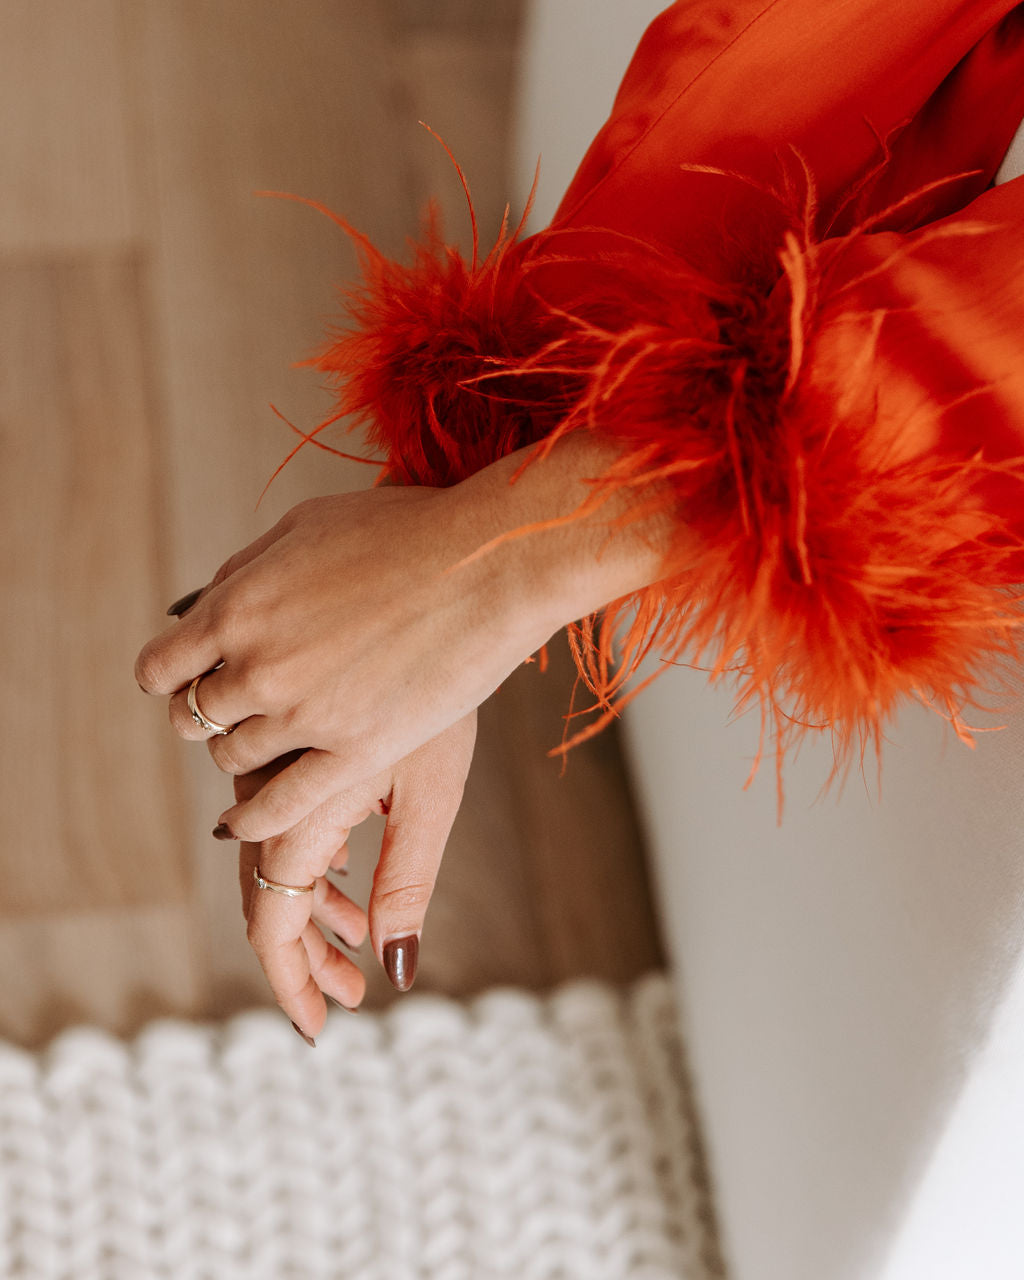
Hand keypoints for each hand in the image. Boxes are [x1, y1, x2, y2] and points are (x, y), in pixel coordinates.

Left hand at [138, 437, 671, 842]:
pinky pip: (280, 806)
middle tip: (236, 712)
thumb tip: (203, 606)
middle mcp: (258, 664)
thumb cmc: (405, 531)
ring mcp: (305, 714)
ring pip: (234, 759)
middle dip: (209, 715)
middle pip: (195, 718)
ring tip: (271, 744)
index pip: (161, 667)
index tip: (190, 681)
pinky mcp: (355, 752)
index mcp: (237, 605)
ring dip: (244, 753)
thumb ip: (246, 573)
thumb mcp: (305, 527)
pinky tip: (246, 824)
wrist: (488, 561)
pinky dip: (255, 819)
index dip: (172, 678)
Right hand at [237, 712, 476, 1038]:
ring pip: (267, 853)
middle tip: (352, 992)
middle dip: (310, 952)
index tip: (321, 1026)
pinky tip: (344, 863)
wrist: (437, 577)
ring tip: (356, 937)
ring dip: (312, 904)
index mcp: (299, 808)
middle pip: (268, 893)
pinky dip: (308, 851)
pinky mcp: (278, 723)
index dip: (292, 982)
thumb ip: (405, 880)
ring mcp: (265, 752)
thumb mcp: (433, 791)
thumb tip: (400, 970)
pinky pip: (272, 807)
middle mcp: (265, 783)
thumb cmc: (448, 686)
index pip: (272, 922)